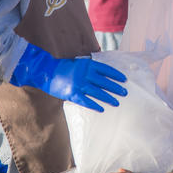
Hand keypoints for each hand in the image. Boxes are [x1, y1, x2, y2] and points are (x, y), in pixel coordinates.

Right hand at [10, 43, 126, 111]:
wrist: (47, 71)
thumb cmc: (65, 67)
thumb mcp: (80, 63)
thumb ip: (91, 68)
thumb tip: (104, 73)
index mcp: (88, 65)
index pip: (106, 70)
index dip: (116, 75)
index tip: (124, 79)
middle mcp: (85, 74)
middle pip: (104, 82)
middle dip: (116, 87)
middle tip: (125, 92)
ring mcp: (79, 84)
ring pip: (98, 92)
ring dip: (108, 98)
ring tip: (117, 102)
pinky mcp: (72, 94)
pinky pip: (86, 101)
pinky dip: (94, 105)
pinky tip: (102, 109)